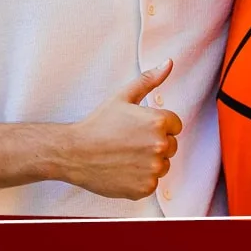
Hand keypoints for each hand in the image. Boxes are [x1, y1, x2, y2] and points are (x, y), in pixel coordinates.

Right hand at [62, 60, 182, 199]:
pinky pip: (152, 183)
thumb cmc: (98, 124)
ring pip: (163, 165)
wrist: (75, 152)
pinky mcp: (145, 187)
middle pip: (171, 146)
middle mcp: (160, 145)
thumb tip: (169, 63)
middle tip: (130, 141)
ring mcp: (153, 168)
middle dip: (155, 143)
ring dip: (150, 162)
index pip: (175, 125)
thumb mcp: (123, 96)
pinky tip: (124, 169)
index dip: (158, 125)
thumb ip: (149, 79)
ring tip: (126, 155)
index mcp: (159, 121)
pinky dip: (141, 178)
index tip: (138, 128)